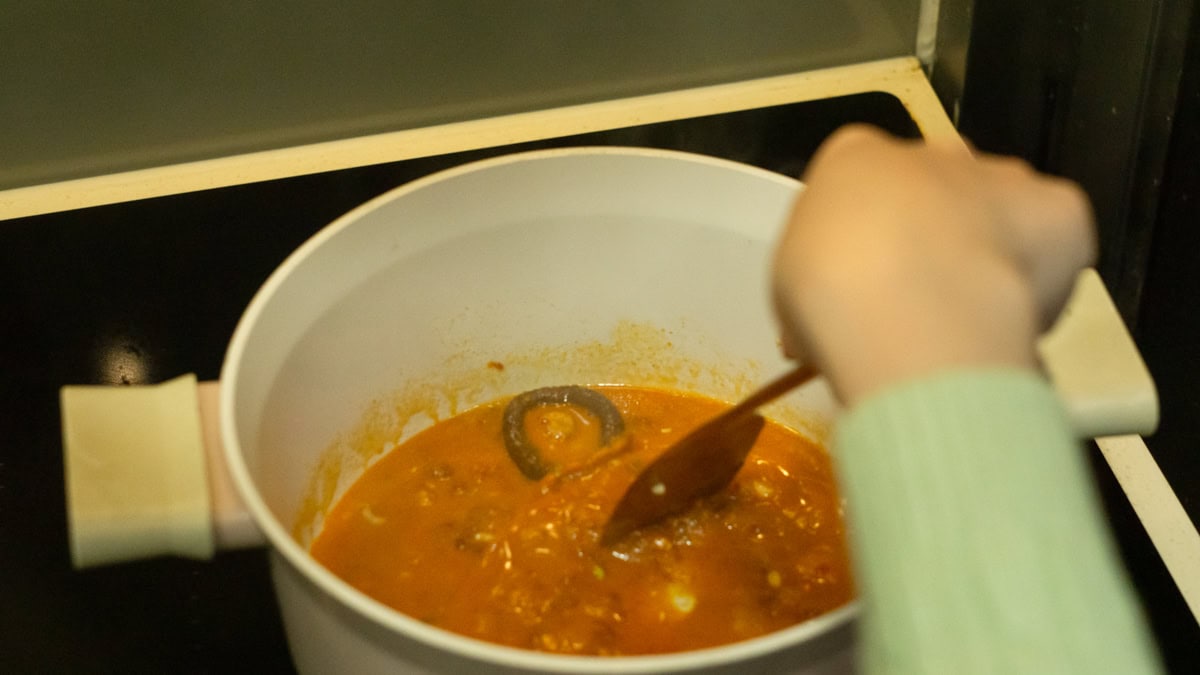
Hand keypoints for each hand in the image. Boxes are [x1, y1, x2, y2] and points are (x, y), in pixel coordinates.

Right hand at [771, 125, 1095, 405]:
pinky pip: (1057, 241)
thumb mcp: (795, 289)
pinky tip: (1022, 315)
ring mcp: (1000, 175)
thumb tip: (855, 314)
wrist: (903, 309)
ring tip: (976, 318)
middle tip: (922, 304)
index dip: (867, 238)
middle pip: (938, 188)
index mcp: (853, 158)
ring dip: (993, 249)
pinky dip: (1047, 275)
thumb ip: (830, 281)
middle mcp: (931, 151)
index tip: (866, 289)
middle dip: (935, 235)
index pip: (862, 181)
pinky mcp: (1060, 208)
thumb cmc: (826, 295)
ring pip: (1000, 208)